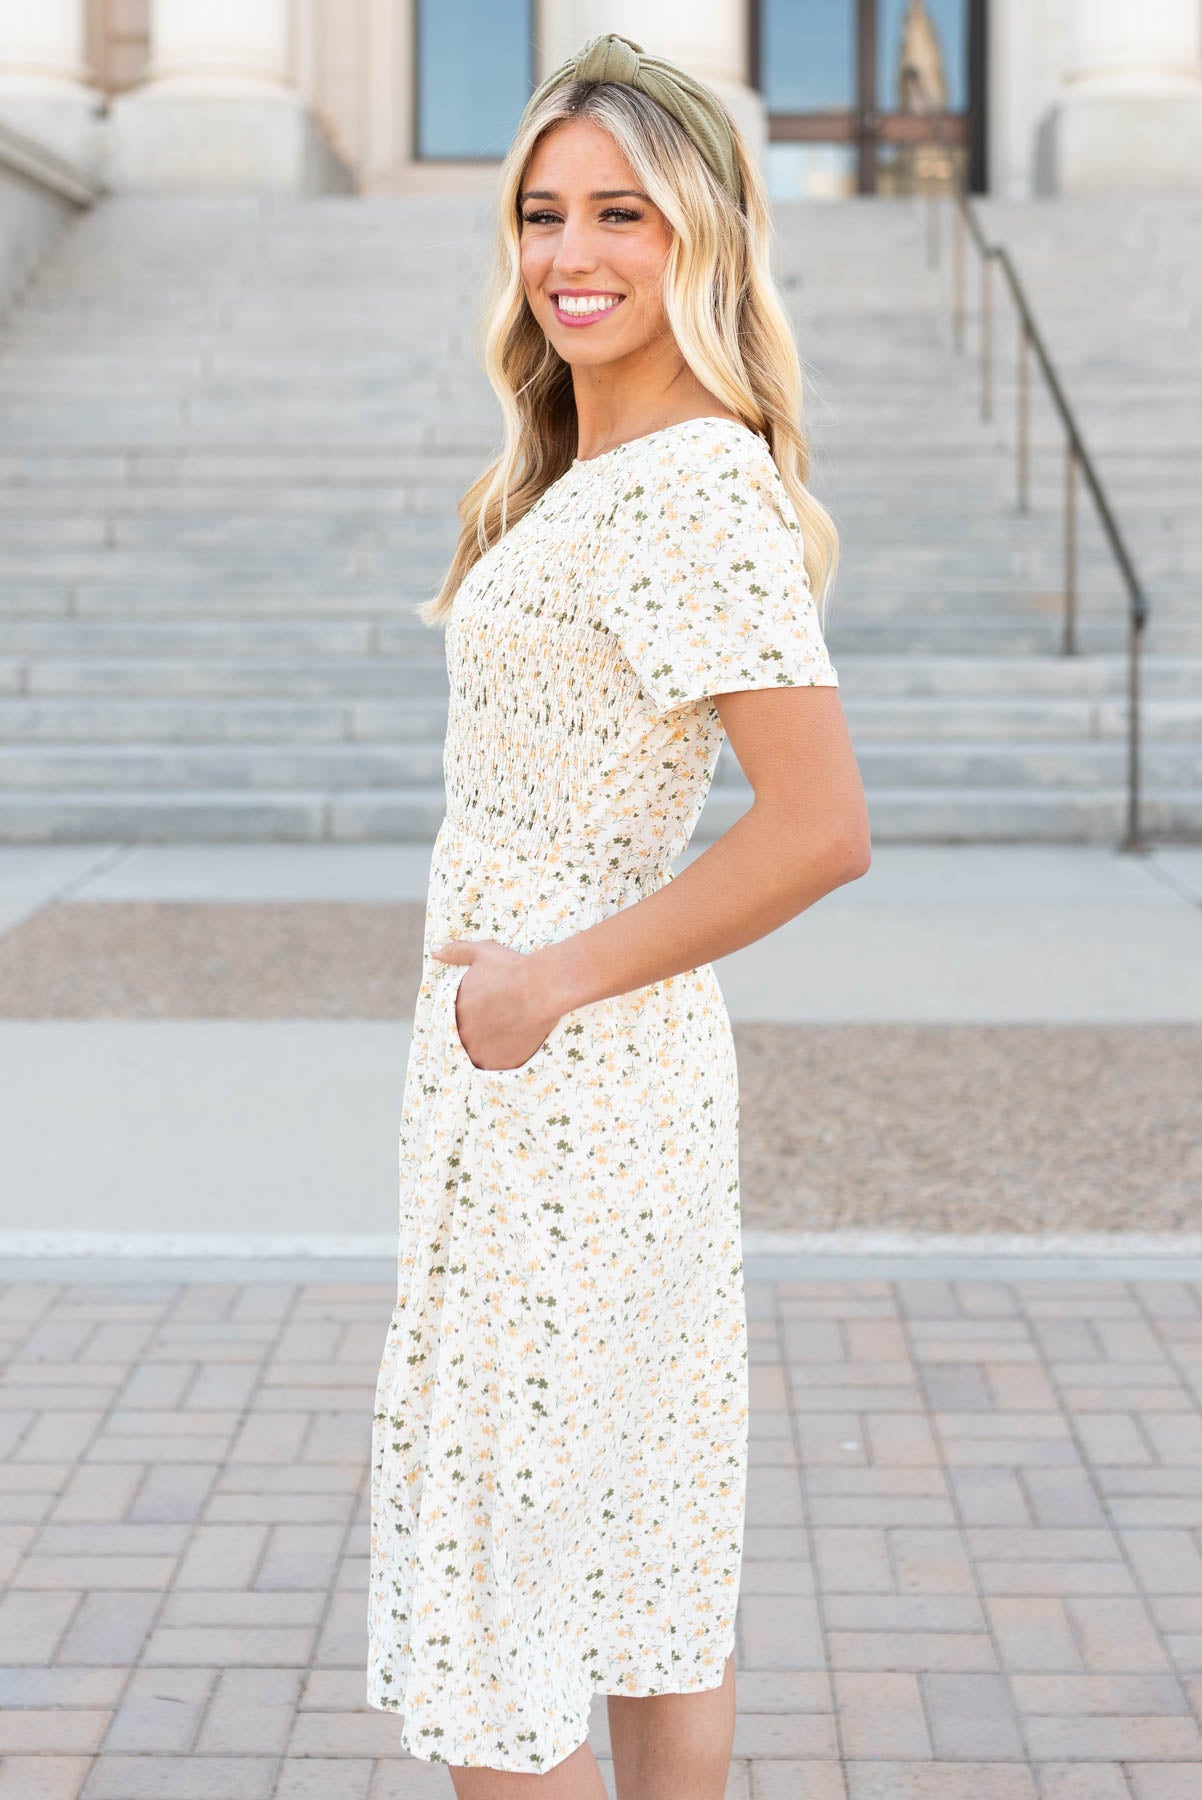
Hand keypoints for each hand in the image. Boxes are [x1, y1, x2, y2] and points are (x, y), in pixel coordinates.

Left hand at [431, 938, 562, 1071]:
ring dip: (490, 1048)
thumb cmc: (510, 969)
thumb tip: (434, 950)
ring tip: (508, 1035)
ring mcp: (482, 1052)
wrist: (539, 988)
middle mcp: (464, 1036)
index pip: (455, 1021)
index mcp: (455, 1012)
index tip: (485, 1012)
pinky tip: (516, 1045)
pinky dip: (505, 1058)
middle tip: (500, 1022)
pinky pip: (500, 1066)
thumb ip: (455, 952)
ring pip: (482, 1055)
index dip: (470, 1016)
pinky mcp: (502, 1064)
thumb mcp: (481, 954)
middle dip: (480, 1032)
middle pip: (468, 1039)